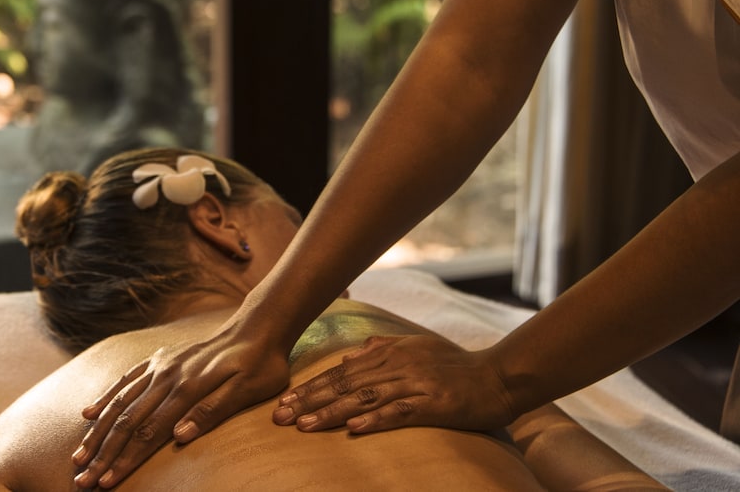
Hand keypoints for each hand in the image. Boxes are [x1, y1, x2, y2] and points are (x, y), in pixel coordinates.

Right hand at [72, 322, 290, 488]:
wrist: (258, 326)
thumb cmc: (260, 364)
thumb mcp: (247, 390)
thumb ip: (212, 411)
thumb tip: (180, 436)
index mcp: (188, 388)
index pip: (149, 433)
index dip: (126, 460)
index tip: (107, 484)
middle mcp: (168, 376)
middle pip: (128, 421)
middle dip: (103, 454)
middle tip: (82, 480)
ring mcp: (161, 365)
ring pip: (121, 402)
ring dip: (98, 432)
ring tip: (79, 456)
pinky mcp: (161, 357)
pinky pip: (127, 379)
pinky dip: (106, 397)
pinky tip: (89, 414)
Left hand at [272, 333, 514, 432]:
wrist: (497, 376)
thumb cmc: (454, 364)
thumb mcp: (413, 348)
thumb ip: (380, 349)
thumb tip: (348, 357)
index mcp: (388, 352)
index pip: (339, 371)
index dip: (309, 386)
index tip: (283, 400)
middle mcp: (396, 365)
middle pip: (344, 383)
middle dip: (309, 400)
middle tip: (280, 415)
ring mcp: (415, 384)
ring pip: (365, 398)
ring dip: (332, 412)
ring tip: (305, 426)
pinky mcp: (434, 404)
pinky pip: (400, 412)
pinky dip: (375, 420)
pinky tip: (354, 429)